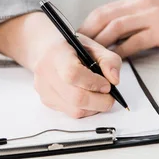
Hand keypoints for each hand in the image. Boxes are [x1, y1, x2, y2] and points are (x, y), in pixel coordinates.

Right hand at [0, 12, 122, 117]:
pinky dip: (85, 109)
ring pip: (74, 110)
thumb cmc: (70, 46)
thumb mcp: (92, 45)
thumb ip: (109, 60)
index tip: (107, 84)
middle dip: (100, 101)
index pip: (72, 74)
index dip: (94, 83)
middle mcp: (46, 72)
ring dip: (94, 108)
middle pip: (75, 98)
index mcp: (57, 53)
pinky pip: (70, 113)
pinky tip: (87, 96)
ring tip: (99, 96)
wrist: (44, 48)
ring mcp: (44, 89)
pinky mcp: (46, 101)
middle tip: (110, 96)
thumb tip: (115, 80)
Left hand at [79, 0, 158, 57]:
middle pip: (103, 18)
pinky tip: (113, 64)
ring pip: (115, 28)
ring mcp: (151, 16)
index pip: (102, 11)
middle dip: (85, 35)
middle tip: (74, 53)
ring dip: (99, 44)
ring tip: (88, 60)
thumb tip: (112, 39)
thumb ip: (135, 21)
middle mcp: (140, 4)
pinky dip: (120, 54)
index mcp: (136, 1)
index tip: (74, 42)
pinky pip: (134, 42)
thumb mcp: (155, 14)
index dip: (86, 26)